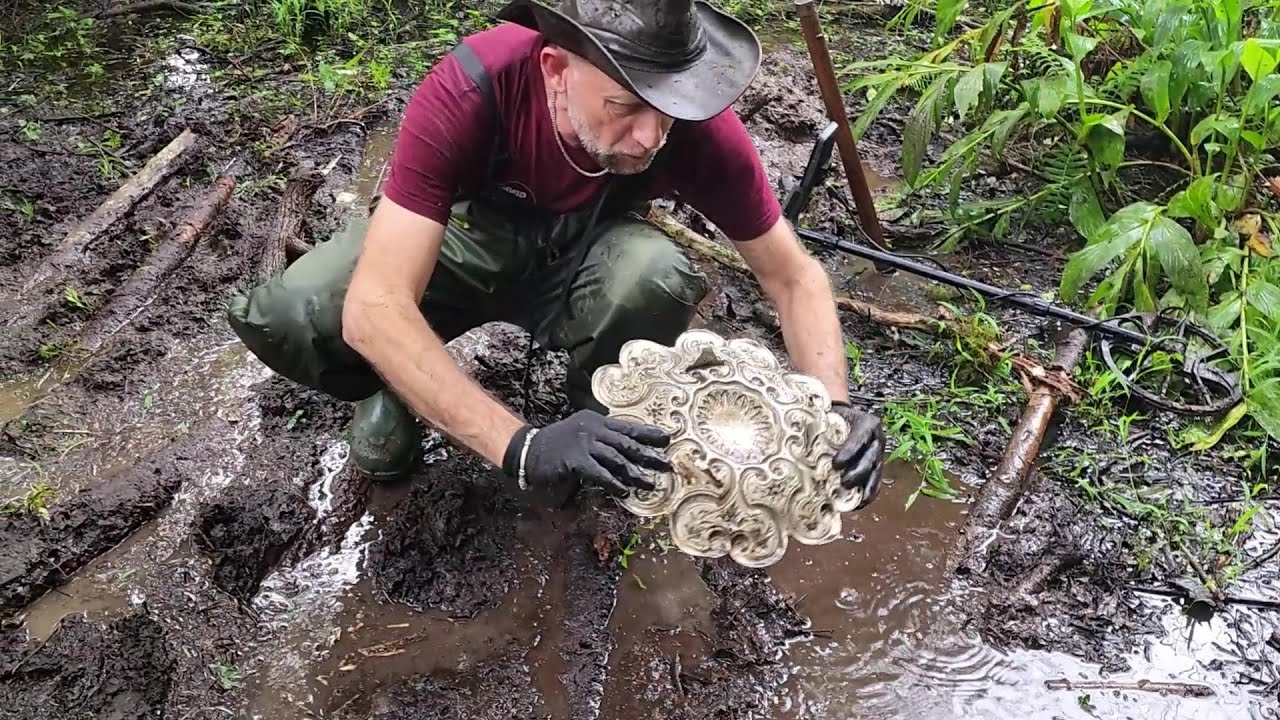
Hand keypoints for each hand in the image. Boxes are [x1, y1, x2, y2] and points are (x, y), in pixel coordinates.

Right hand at [502, 410, 672, 498]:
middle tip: (666, 465)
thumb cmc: (557, 445)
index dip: (648, 434)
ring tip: (649, 484)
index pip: (628, 427)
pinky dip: (614, 483)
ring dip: (635, 473)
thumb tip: (626, 454)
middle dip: (648, 455)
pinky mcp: (576, 460)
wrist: (528, 450)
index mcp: (597, 421)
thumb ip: (602, 440)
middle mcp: (593, 429)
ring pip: (617, 459)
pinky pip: (600, 473)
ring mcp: (584, 443)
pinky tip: (624, 492)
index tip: (667, 440)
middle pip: (627, 443)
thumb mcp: (582, 435)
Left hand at [830, 401, 884, 508]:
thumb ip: (822, 426)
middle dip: (858, 473)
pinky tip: (858, 504)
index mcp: (867, 424)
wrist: (844, 416)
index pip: (860, 438)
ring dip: (865, 487)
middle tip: (844, 482)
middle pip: (870, 458)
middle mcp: (877, 439)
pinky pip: (876, 482)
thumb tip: (799, 438)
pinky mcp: (877, 467)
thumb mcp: (830, 416)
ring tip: (854, 500)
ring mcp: (879, 454)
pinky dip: (868, 494)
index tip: (836, 464)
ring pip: (875, 473)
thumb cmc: (833, 418)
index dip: (850, 452)